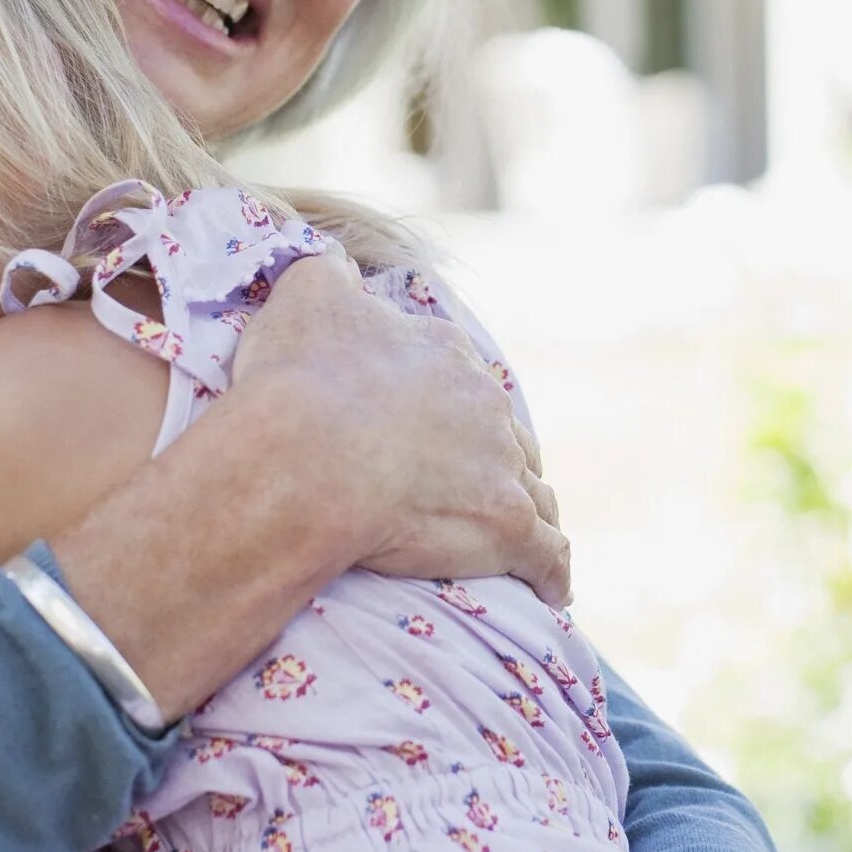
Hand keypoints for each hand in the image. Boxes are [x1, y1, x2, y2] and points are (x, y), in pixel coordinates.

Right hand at [230, 251, 569, 605]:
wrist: (303, 456)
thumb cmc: (297, 378)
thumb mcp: (307, 294)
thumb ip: (326, 271)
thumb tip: (334, 260)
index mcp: (442, 353)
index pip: (463, 379)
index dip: (452, 406)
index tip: (437, 429)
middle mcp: (485, 405)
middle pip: (506, 436)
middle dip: (496, 458)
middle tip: (474, 487)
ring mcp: (501, 468)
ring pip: (535, 492)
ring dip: (530, 511)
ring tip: (522, 535)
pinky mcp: (507, 528)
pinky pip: (550, 556)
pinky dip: (553, 574)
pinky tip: (552, 591)